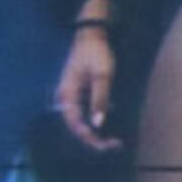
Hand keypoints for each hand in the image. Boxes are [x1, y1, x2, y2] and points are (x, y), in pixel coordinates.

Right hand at [53, 23, 121, 150]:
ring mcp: (73, 98)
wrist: (91, 35)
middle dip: (95, 139)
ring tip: (115, 141)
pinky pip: (87, 114)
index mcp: (67, 95)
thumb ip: (100, 98)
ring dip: (97, 133)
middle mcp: (66, 99)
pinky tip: (111, 128)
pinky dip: (98, 122)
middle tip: (115, 145)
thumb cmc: (96, 52)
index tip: (106, 145)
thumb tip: (99, 123)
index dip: (90, 138)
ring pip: (82, 122)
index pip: (75, 125)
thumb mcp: (102, 75)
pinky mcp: (81, 95)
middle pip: (77, 126)